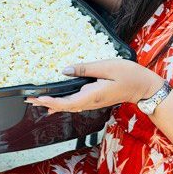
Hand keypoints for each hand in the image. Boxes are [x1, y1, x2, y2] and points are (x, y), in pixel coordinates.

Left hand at [27, 60, 162, 113]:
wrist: (144, 87)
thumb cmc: (129, 75)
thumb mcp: (107, 67)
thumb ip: (85, 69)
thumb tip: (65, 70)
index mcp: (91, 95)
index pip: (66, 102)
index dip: (50, 102)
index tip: (37, 98)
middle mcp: (89, 102)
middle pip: (63, 106)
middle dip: (45, 103)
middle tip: (28, 99)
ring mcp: (91, 103)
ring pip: (68, 106)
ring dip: (51, 103)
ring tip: (36, 100)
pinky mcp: (93, 100)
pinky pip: (74, 104)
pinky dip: (61, 103)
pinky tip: (53, 104)